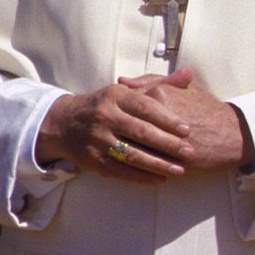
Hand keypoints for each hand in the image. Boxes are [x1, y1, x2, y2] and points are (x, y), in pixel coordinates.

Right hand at [37, 80, 193, 181]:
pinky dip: (142, 176)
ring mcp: (98, 139)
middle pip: (141, 132)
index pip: (145, 107)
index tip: (187, 130)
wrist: (64, 123)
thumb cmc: (105, 105)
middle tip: (190, 152)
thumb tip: (188, 74)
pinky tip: (160, 179)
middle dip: (168, 144)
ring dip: (158, 164)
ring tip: (180, 170)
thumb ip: (159, 84)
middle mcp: (105, 116)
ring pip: (132, 154)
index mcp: (115, 96)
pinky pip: (121, 170)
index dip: (168, 120)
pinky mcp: (93, 160)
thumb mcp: (126, 90)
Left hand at [118, 67, 254, 171]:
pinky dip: (127, 167)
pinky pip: (140, 165)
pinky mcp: (169, 159)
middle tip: (101, 136)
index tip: (111, 119)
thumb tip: (123, 81)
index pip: (126, 103)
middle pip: (124, 125)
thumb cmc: (208, 110)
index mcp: (160, 94)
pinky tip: (118, 168)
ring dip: (116, 151)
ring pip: (128, 145)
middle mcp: (158, 115)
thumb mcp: (184, 88)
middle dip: (113, 133)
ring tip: (107, 154)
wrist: (234, 134)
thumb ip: (153, 81)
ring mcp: (163, 138)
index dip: (117, 113)